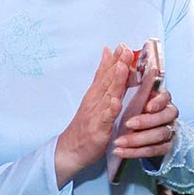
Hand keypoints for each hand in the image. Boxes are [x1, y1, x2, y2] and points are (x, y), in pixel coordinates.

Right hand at [55, 46, 135, 186]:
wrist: (69, 150)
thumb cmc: (85, 125)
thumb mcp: (93, 98)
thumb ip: (102, 77)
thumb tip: (107, 54)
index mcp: (95, 94)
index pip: (105, 73)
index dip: (113, 59)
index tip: (121, 45)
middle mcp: (95, 101)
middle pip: (107, 80)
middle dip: (117, 64)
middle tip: (124, 49)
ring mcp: (96, 114)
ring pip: (107, 95)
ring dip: (115, 81)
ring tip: (122, 67)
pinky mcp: (98, 129)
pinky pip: (105, 118)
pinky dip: (110, 109)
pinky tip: (115, 102)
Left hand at [112, 86, 181, 161]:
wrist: (133, 135)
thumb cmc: (131, 111)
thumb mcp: (129, 98)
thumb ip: (126, 82)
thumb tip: (116, 59)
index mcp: (161, 100)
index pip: (165, 98)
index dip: (158, 102)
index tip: (147, 106)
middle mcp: (168, 115)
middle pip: (165, 117)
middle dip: (146, 121)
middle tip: (128, 124)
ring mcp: (169, 131)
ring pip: (159, 135)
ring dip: (137, 139)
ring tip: (118, 142)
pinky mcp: (165, 147)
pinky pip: (153, 151)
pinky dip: (135, 152)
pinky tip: (120, 152)